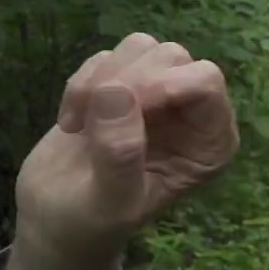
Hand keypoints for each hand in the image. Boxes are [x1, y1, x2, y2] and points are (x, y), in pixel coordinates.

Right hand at [13, 32, 239, 267]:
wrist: (57, 218)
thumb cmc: (92, 221)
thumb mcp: (110, 201)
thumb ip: (120, 153)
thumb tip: (115, 91)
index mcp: (210, 142)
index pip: (206, 83)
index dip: (161, 85)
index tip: (118, 111)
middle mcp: (194, 112)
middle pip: (175, 58)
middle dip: (127, 81)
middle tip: (89, 122)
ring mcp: (160, 94)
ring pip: (144, 48)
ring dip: (102, 78)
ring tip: (79, 123)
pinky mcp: (126, 84)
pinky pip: (111, 55)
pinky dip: (84, 80)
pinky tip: (72, 121)